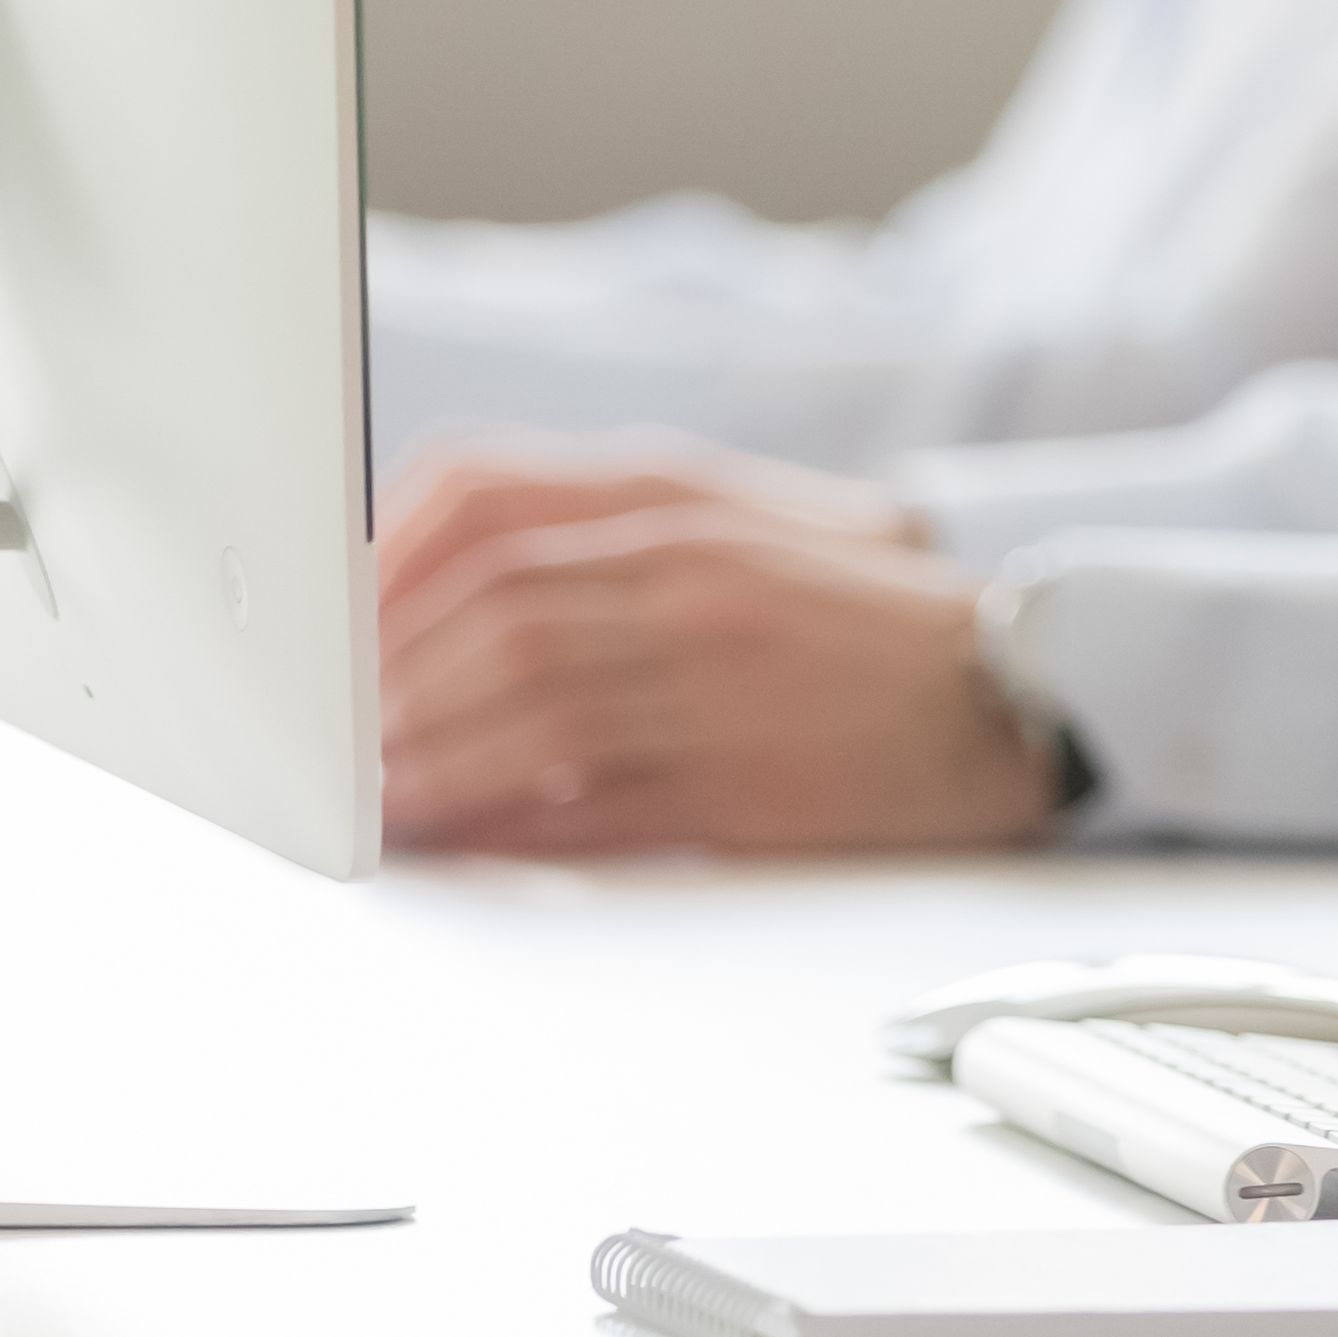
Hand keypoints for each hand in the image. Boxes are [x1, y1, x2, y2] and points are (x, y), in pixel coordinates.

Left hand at [377, 444, 1043, 855]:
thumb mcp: (728, 531)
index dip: (381, 563)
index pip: (483, 496)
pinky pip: (596, 802)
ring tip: (372, 800)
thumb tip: (422, 594)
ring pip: (531, 707)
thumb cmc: (851, 619)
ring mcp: (724, 675)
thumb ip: (591, 543)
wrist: (1011, 685)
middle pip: (493, 612)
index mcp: (680, 499)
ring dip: (428, 761)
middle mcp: (695, 573)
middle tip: (327, 737)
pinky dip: (509, 825)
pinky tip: (462, 840)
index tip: (327, 627)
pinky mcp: (749, 779)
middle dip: (385, 683)